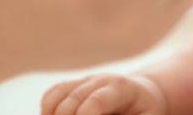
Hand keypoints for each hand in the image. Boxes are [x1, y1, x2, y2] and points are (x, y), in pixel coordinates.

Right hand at [41, 74, 166, 114]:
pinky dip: (46, 111)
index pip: (96, 102)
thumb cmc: (146, 112)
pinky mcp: (73, 87)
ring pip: (56, 96)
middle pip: (72, 102)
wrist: (144, 95)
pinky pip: (51, 95)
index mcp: (122, 88)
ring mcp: (84, 81)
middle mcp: (100, 80)